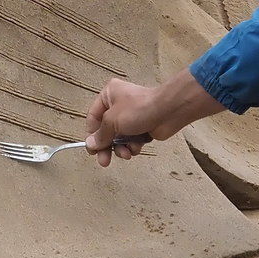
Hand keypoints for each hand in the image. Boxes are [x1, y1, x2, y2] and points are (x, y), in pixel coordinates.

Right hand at [84, 70, 224, 166]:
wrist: (168, 111)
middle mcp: (119, 104)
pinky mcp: (143, 127)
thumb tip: (90, 144)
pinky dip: (133, 146)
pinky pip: (132, 140)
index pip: (93, 117)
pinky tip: (136, 148)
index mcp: (109, 95)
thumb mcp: (113, 121)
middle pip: (106, 130)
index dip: (92, 134)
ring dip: (121, 148)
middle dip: (107, 147)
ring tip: (126, 154)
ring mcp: (132, 117)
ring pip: (119, 138)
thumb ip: (101, 135)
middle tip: (104, 162)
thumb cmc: (138, 109)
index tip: (92, 150)